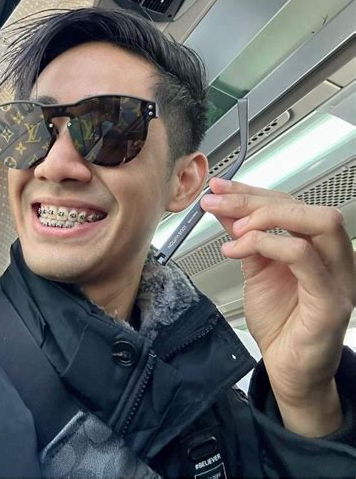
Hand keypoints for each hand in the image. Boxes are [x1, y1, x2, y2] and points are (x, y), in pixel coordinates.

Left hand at [201, 177, 355, 436]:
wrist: (288, 369)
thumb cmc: (279, 323)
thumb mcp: (255, 269)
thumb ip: (244, 237)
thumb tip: (224, 207)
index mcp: (317, 246)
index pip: (289, 203)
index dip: (252, 191)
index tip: (219, 187)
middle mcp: (334, 256)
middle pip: (303, 207)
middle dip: (255, 199)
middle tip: (218, 202)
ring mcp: (339, 277)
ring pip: (317, 222)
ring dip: (267, 217)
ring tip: (233, 230)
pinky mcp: (331, 300)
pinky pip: (304, 257)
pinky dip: (268, 244)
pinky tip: (237, 250)